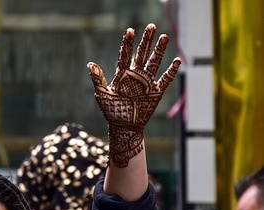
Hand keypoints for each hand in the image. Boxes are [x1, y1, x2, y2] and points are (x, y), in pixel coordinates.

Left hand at [87, 24, 180, 166]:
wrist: (124, 126)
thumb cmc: (111, 110)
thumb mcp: (102, 94)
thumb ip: (98, 79)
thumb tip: (90, 64)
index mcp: (122, 74)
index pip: (125, 55)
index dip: (127, 43)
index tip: (130, 30)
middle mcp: (135, 75)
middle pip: (142, 54)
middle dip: (146, 41)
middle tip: (151, 26)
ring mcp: (146, 82)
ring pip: (154, 62)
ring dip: (159, 50)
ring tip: (164, 36)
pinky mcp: (156, 92)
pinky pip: (165, 79)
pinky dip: (171, 71)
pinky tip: (176, 61)